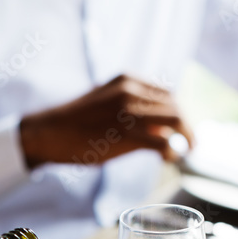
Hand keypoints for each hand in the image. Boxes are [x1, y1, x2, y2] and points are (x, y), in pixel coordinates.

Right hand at [19, 74, 193, 168]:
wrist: (48, 132)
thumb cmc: (74, 123)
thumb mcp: (105, 103)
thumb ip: (132, 110)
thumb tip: (159, 128)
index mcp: (128, 80)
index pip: (168, 93)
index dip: (179, 113)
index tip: (180, 129)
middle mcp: (131, 90)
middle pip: (176, 105)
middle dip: (187, 126)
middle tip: (189, 143)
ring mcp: (129, 111)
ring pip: (175, 119)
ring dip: (185, 136)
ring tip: (184, 150)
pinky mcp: (126, 134)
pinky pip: (163, 141)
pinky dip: (172, 150)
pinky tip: (169, 158)